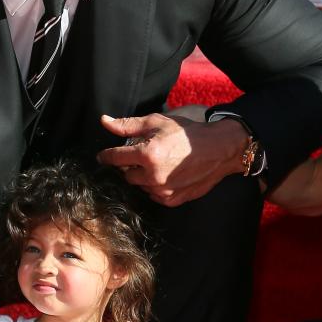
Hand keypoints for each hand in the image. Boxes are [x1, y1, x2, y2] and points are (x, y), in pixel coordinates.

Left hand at [97, 113, 248, 206]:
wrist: (218, 150)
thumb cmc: (187, 133)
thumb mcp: (156, 122)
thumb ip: (127, 124)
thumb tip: (104, 121)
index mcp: (147, 154)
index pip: (115, 158)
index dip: (106, 156)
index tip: (103, 156)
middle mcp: (153, 176)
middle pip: (126, 175)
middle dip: (130, 165)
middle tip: (142, 156)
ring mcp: (163, 190)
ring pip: (140, 186)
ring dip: (143, 176)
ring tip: (158, 164)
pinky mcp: (172, 200)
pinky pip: (154, 195)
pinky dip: (155, 186)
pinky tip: (167, 174)